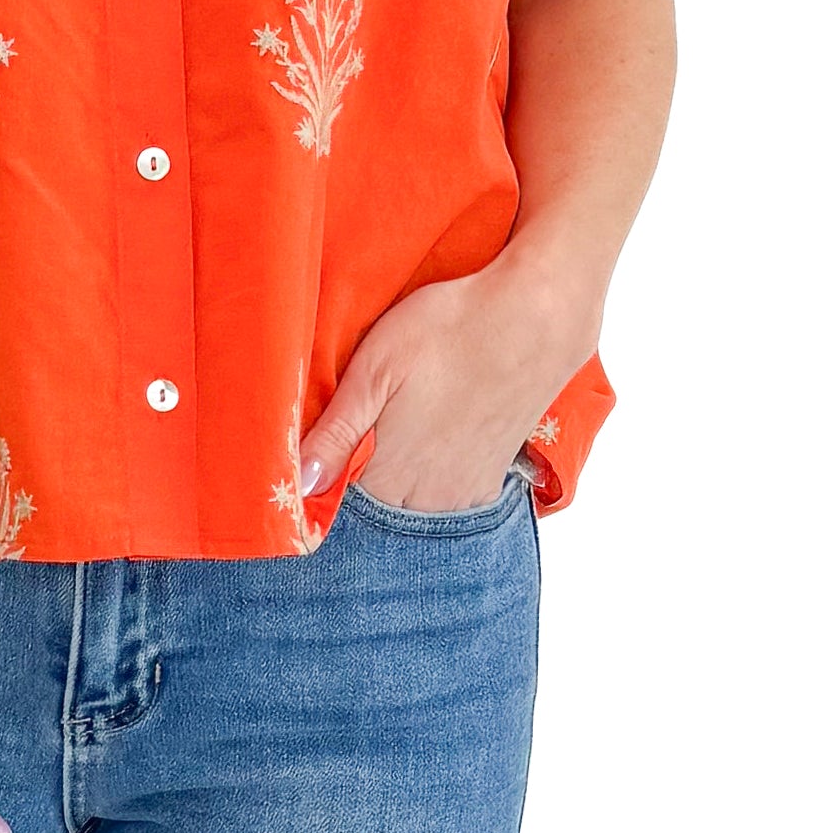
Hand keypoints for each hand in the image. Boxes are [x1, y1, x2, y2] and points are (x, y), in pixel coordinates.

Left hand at [298, 258, 594, 513]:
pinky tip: (427, 446)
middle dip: (357, 486)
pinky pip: (449, 502)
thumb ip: (336, 433)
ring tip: (395, 433)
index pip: (338, 506)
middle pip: (376, 512)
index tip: (318, 453)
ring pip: (412, 509)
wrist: (534, 320)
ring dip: (394, 486)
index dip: (323, 481)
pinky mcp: (492, 477)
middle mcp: (427, 498)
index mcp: (389, 475)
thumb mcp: (374, 369)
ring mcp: (464, 493)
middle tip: (358, 435)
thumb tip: (299, 485)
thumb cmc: (447, 332)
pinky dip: (430, 485)